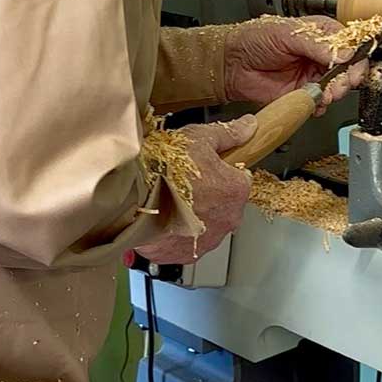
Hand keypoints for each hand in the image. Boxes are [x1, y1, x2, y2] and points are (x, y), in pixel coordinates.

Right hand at [135, 116, 254, 264]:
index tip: (206, 168)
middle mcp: (226, 219)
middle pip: (224, 204)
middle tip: (185, 182)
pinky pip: (186, 243)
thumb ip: (228, 134)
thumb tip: (249, 126)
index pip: (241, 180)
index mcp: (235, 190)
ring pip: (206, 225)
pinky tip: (162, 217)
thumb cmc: (165, 168)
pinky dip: (176, 233)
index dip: (222, 171)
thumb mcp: (199, 138)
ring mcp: (206, 240)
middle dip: (209, 195)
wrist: (132, 198)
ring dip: (193, 215)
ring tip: (170, 200)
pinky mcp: (184, 255)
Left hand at [223, 17, 368, 109]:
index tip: (354, 65)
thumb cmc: (254, 39)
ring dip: (336, 92)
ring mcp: (313, 75)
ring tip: (327, 93)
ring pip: (337, 86)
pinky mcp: (303, 94)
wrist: (231, 63)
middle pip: (349, 68)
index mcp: (320, 33)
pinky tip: (315, 102)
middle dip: (349, 77)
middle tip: (342, 83)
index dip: (355, 55)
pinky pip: (320, 103)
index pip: (349, 43)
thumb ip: (316, 43)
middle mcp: (320, 54)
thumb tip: (344, 52)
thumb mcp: (286, 33)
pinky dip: (321, 105)